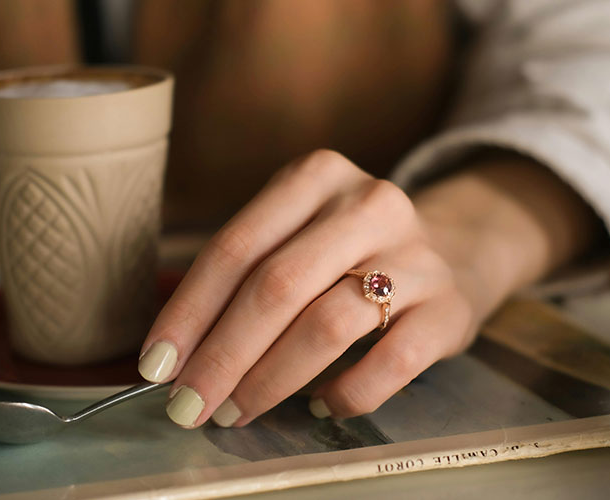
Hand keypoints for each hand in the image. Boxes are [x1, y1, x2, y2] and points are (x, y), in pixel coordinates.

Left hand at [138, 149, 597, 427]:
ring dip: (270, 380)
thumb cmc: (349, 248)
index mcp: (315, 176)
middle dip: (222, 355)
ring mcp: (416, 256)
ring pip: (327, 325)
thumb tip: (171, 350)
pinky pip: (389, 364)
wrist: (453, 248)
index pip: (237, 247)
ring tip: (237, 410)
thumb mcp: (295, 231)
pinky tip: (316, 406)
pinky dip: (343, 395)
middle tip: (190, 404)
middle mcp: (368, 204)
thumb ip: (239, 274)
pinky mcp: (448, 308)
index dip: (189, 311)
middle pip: (277, 286)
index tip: (156, 365)